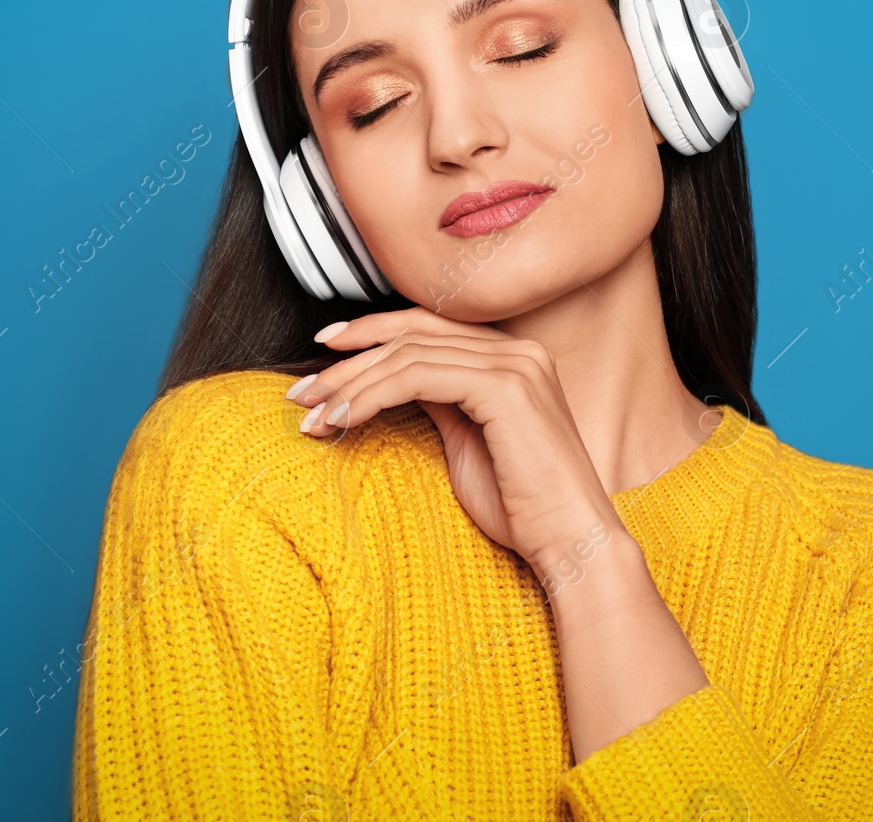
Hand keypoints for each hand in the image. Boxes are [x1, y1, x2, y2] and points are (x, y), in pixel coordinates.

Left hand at [286, 306, 620, 573]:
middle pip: (412, 335)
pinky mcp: (505, 388)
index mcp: (512, 358)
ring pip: (408, 355)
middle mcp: (517, 351)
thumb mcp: (468, 443)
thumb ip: (439, 403)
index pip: (428, 328)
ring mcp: (515, 365)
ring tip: (312, 416)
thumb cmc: (523, 508)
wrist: (571, 544)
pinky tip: (343, 420)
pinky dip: (371, 396)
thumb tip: (392, 384)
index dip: (372, 332)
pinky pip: (419, 377)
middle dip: (348, 361)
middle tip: (301, 392)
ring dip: (350, 384)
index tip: (324, 352)